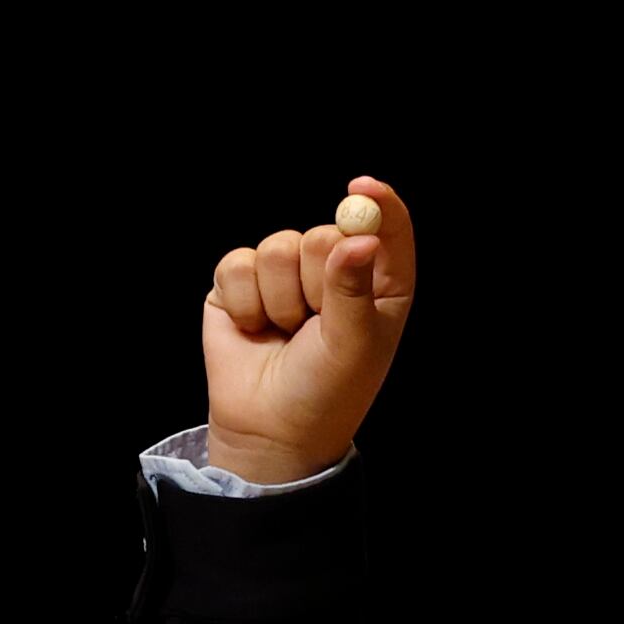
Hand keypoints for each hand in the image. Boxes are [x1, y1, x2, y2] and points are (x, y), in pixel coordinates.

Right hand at [199, 178, 416, 484]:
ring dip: (277, 300)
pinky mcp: (240, 283)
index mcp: (379, 282)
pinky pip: (237, 263)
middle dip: (313, 283)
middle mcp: (334, 270)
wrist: (269, 431)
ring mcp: (285, 274)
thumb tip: (356, 238)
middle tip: (312, 327)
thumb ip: (354, 290)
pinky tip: (253, 328)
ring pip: (277, 247)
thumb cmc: (325, 393)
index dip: (375, 203)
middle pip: (323, 233)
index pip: (386, 225)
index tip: (359, 191)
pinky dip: (243, 301)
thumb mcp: (354, 346)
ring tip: (283, 333)